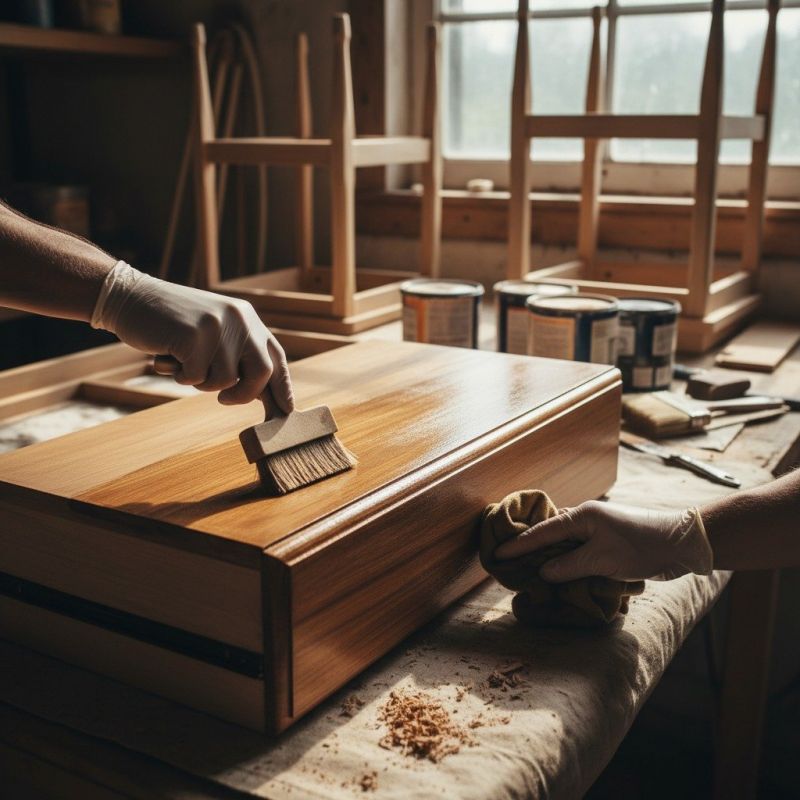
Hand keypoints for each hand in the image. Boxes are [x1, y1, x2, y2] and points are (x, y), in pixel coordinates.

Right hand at [91, 262, 293, 410]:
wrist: (130, 297)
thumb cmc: (171, 324)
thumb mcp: (213, 333)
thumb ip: (237, 356)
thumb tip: (264, 394)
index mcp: (247, 319)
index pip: (276, 357)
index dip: (282, 386)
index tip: (287, 410)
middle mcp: (240, 319)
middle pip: (262, 372)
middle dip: (244, 395)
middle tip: (224, 401)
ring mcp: (218, 326)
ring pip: (225, 380)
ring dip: (200, 382)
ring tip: (182, 361)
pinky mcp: (195, 335)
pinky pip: (195, 378)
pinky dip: (178, 376)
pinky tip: (166, 355)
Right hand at [494, 500, 712, 581]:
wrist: (683, 543)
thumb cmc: (642, 546)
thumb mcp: (603, 560)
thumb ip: (570, 566)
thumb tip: (543, 572)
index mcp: (581, 516)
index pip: (541, 532)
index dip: (518, 545)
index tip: (497, 554)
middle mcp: (586, 518)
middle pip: (550, 534)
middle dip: (530, 549)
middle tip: (509, 564)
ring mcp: (598, 529)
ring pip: (565, 543)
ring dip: (550, 557)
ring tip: (530, 572)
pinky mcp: (609, 541)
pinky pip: (579, 549)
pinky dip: (568, 560)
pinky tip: (562, 573)